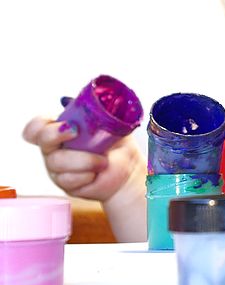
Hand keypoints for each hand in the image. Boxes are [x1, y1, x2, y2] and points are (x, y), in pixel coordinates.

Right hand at [22, 116, 144, 201]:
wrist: (127, 170)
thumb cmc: (116, 144)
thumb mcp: (112, 124)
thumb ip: (101, 112)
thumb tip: (101, 100)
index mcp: (60, 129)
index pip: (37, 125)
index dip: (41, 124)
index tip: (69, 123)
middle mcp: (53, 148)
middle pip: (42, 140)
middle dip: (57, 134)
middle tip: (77, 132)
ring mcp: (56, 168)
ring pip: (57, 162)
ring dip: (84, 160)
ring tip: (103, 161)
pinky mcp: (65, 184)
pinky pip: (68, 180)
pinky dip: (87, 175)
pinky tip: (96, 173)